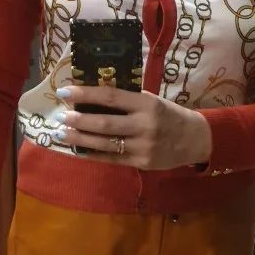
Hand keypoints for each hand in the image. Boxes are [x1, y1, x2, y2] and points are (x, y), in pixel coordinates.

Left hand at [55, 87, 211, 169]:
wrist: (194, 139)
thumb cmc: (168, 116)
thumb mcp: (151, 101)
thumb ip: (126, 100)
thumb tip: (90, 98)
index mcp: (147, 104)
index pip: (110, 97)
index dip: (85, 94)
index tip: (64, 92)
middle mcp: (145, 125)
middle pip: (104, 123)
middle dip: (79, 120)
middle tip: (61, 117)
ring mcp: (143, 146)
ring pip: (105, 143)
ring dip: (80, 138)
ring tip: (62, 134)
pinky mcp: (142, 163)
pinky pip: (112, 158)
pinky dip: (92, 154)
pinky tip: (78, 150)